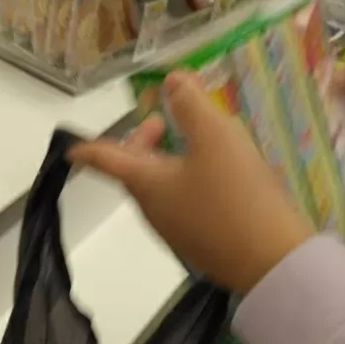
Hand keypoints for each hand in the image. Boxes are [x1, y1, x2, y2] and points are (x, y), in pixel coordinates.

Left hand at [69, 72, 311, 294]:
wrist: (272, 262)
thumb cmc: (236, 194)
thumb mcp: (215, 137)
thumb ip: (190, 104)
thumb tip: (170, 81)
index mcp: (147, 184)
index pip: (107, 161)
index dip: (89, 150)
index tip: (72, 149)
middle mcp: (155, 210)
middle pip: (136, 173)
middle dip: (143, 143)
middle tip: (162, 123)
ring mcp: (179, 232)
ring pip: (162, 189)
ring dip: (169, 161)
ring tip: (197, 143)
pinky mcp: (205, 244)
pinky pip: (186, 205)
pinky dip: (190, 182)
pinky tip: (223, 176)